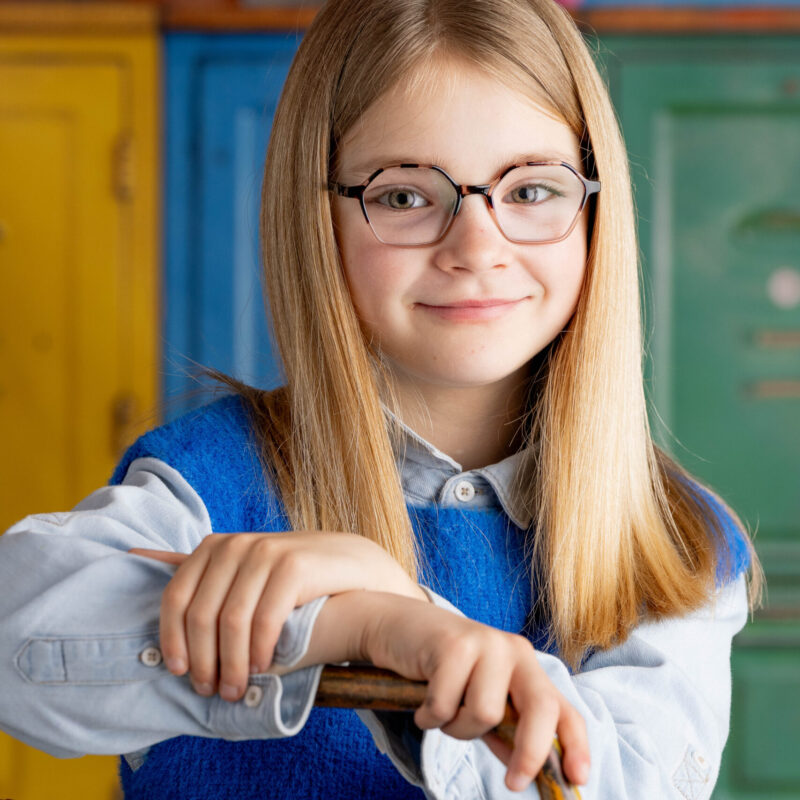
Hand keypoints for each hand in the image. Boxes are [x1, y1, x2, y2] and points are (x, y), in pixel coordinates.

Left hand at [128, 532, 427, 701]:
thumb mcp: (243, 569)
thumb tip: (137, 554)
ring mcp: (265, 551)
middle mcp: (236, 544)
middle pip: (200, 614)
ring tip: (237, 689)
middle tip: (213, 691)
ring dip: (231, 664)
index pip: (175, 597)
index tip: (179, 673)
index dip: (172, 640)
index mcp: (215, 546)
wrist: (352, 565)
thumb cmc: (292, 576)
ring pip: (230, 621)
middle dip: (202, 661)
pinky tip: (264, 667)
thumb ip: (200, 569)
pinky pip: (264, 619)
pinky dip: (260, 650)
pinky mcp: (293, 565)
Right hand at [362, 592, 590, 792]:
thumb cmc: (443, 671)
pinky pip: (445, 705)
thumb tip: (529, 774)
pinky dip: (429, 716)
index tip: (577, 779)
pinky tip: (421, 700)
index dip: (576, 745)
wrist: (399, 629)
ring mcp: (486, 643)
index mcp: (528, 668)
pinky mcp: (454, 644)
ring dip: (456, 728)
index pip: (562, 709)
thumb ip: (505, 732)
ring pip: (485, 714)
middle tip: (513, 784)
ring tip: (441, 711)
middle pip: (540, 707)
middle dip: (531, 752)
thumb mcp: (479, 703)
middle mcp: (515, 651)